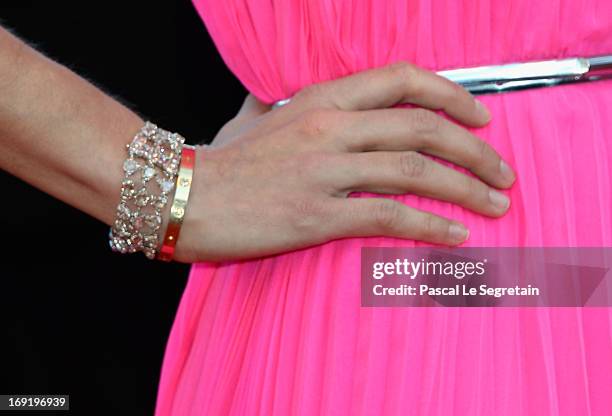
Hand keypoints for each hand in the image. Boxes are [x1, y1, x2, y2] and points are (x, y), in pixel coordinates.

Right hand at [174, 62, 514, 262]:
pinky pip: (388, 216)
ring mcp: (325, 171)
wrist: (181, 196)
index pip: (402, 81)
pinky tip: (456, 235)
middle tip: (502, 171)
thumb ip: (275, 105)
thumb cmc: (220, 161)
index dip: (451, 94)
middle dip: (475, 150)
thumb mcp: (252, 119)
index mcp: (321, 99)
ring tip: (496, 204)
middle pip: (422, 128)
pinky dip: (430, 226)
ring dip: (466, 188)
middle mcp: (329, 127)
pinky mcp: (316, 216)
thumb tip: (275, 99)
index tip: (480, 117)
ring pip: (415, 171)